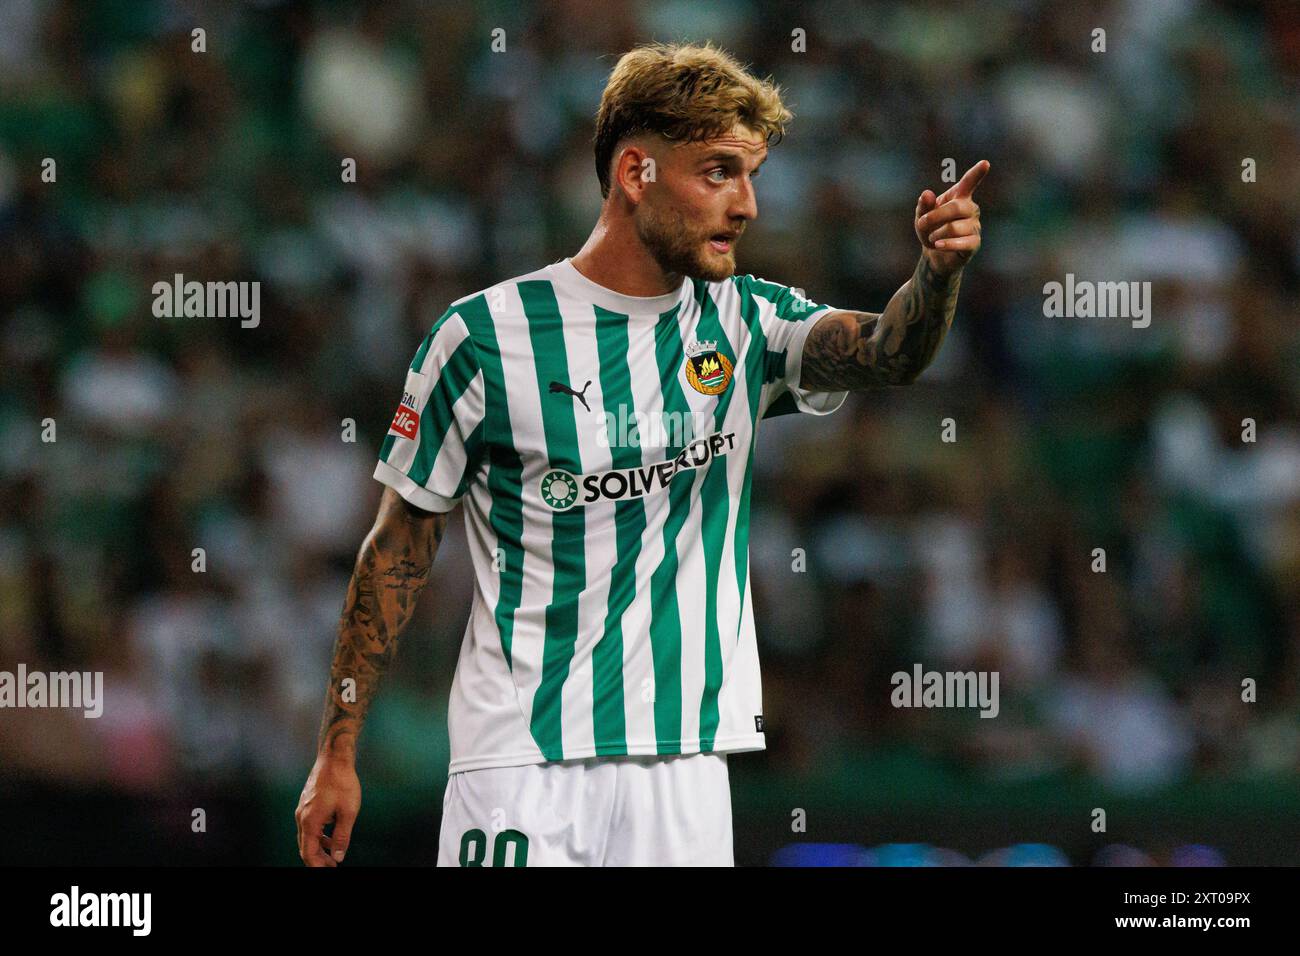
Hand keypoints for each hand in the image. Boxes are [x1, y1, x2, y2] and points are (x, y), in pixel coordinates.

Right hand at [295, 754, 361, 865]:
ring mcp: (302, 809)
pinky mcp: (306, 803)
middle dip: (318, 859)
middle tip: (332, 866)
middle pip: (305, 846)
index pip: (308, 852)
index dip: (317, 865)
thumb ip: (342, 837)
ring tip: (333, 853)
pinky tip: (330, 835)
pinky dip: (318, 834)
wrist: (334, 758)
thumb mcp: (348, 812)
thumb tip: (339, 856)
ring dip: (318, 847)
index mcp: (310, 821)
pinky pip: (309, 825)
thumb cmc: (342, 782)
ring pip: (306, 836)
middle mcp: (301, 816)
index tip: (328, 871)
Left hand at [915, 160, 987, 275]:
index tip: (985, 163)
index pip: (969, 183)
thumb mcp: (922, 217)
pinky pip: (962, 243)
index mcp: (959, 197)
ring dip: (936, 233)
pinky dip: (947, 244)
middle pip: (956, 207)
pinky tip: (938, 245)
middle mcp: (970, 209)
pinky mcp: (974, 243)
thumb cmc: (931, 229)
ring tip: (932, 238)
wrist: (935, 254)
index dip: (976, 173)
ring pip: (955, 227)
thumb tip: (927, 194)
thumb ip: (924, 205)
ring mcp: (974, 226)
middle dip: (935, 216)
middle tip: (921, 223)